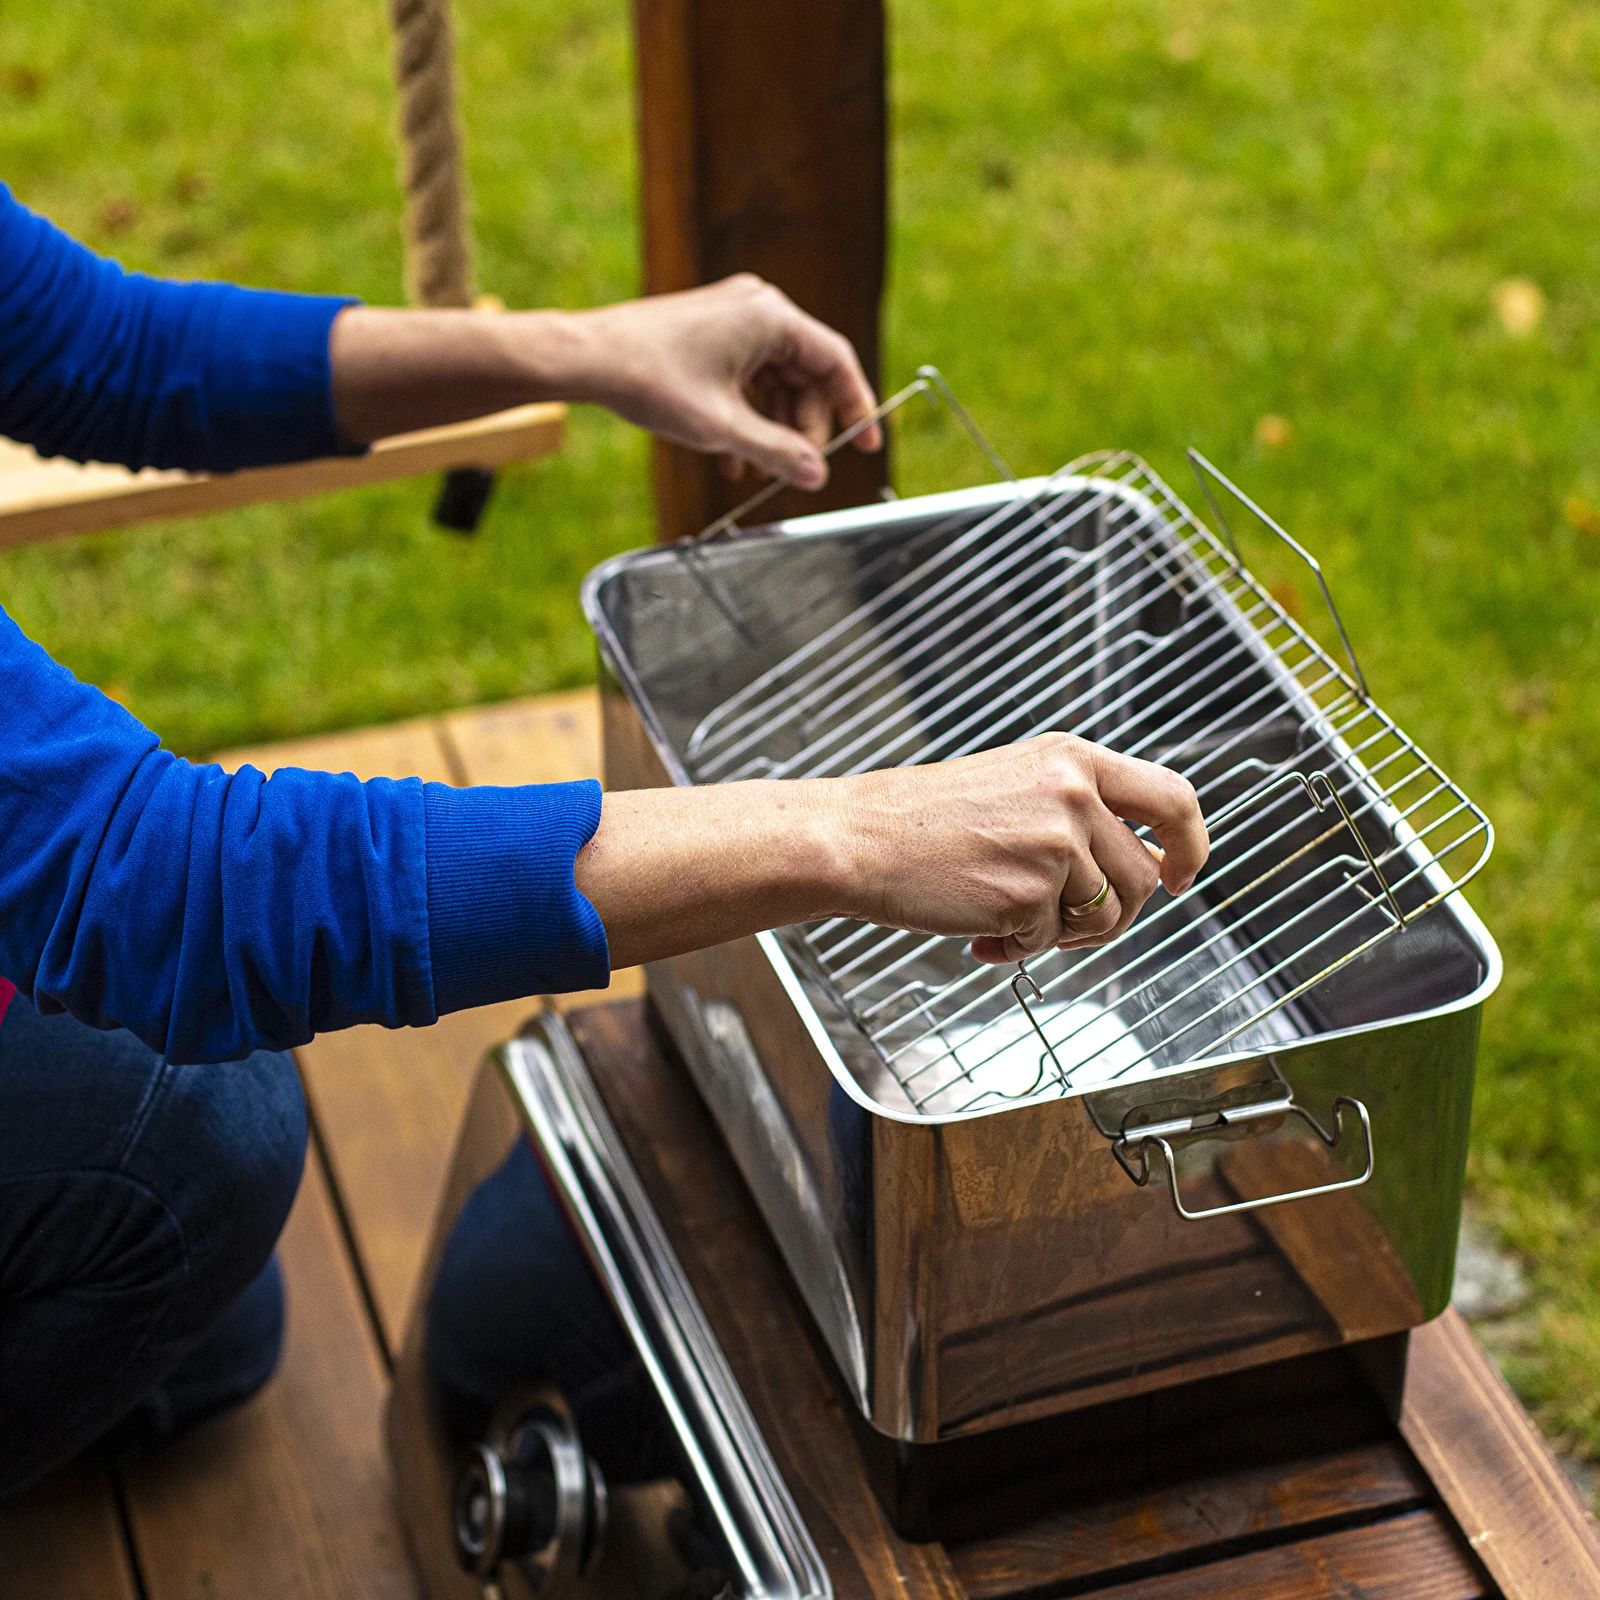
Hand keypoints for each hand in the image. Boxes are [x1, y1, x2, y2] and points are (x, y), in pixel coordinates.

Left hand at [569, 274, 881, 488]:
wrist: (589, 358)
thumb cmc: (650, 379)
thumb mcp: (722, 427)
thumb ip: (778, 452)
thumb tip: (816, 474)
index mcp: (771, 318)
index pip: (836, 362)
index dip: (858, 406)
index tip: (868, 444)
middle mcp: (757, 309)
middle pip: (807, 374)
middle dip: (806, 426)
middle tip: (799, 466)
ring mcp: (733, 318)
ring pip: (777, 380)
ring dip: (775, 426)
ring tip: (763, 466)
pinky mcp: (711, 333)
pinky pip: (748, 377)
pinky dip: (749, 414)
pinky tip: (735, 455)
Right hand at [834, 734, 1208, 962]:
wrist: (861, 838)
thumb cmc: (928, 820)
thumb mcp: (1017, 784)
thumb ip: (1079, 810)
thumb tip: (1140, 868)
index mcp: (1073, 759)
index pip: (1173, 797)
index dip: (1191, 843)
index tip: (1179, 873)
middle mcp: (1072, 793)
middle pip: (1141, 876)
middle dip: (1112, 913)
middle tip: (1064, 923)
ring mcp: (1054, 843)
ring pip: (1105, 916)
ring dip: (1063, 934)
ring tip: (1012, 923)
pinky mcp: (1029, 892)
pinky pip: (1049, 943)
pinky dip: (1018, 951)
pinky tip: (982, 936)